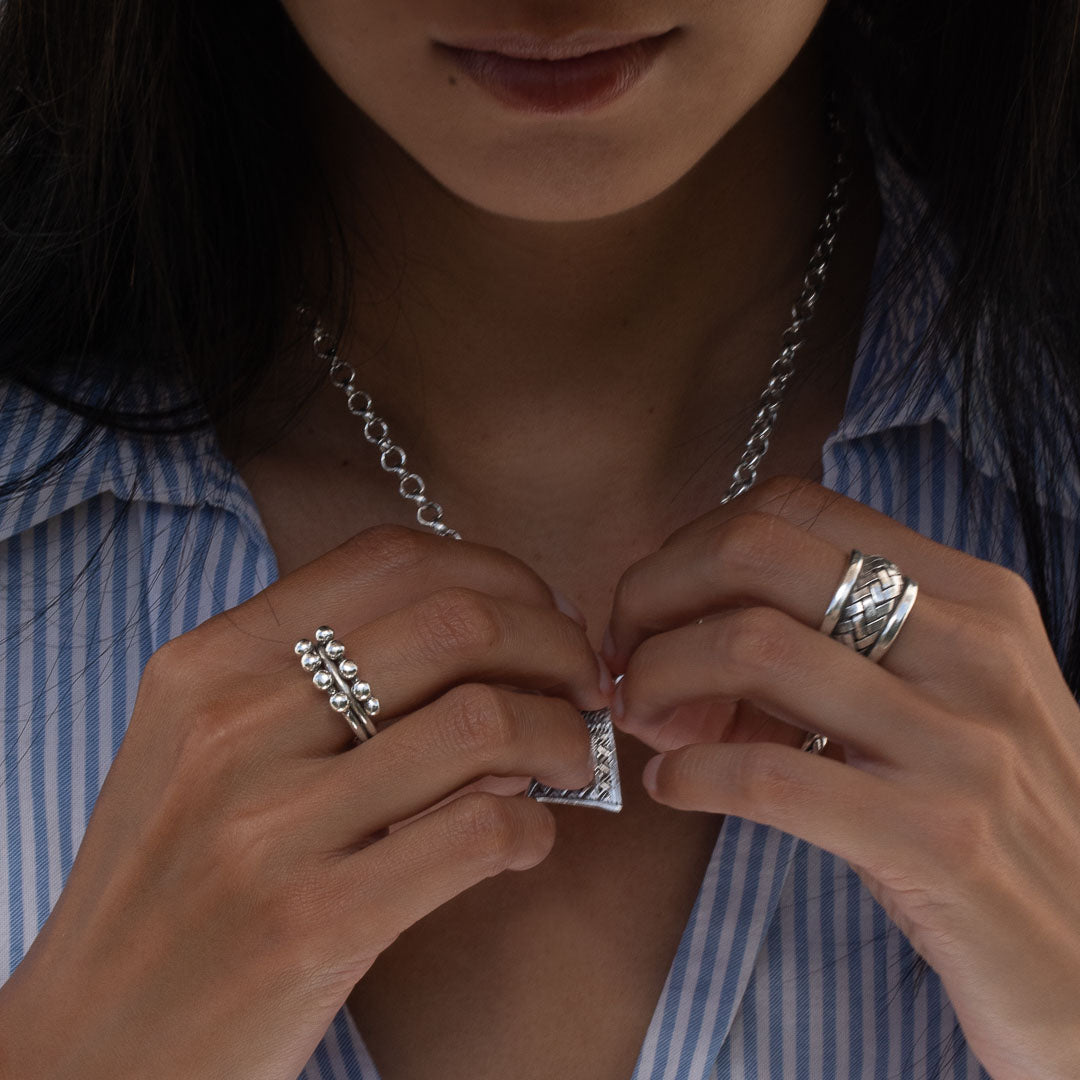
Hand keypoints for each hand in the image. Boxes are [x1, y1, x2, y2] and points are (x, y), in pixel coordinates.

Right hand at [0, 524, 609, 1079]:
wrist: (91, 1045)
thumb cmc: (169, 882)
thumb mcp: (201, 748)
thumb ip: (315, 680)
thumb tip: (482, 642)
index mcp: (209, 665)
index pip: (391, 559)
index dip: (499, 572)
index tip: (541, 613)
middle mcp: (234, 727)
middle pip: (456, 623)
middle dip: (556, 643)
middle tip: (584, 683)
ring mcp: (270, 825)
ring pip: (484, 721)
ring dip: (563, 735)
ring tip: (570, 762)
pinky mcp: (315, 923)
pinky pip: (480, 832)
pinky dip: (535, 827)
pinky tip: (525, 840)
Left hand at [602, 475, 1079, 1079]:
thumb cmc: (1000, 817)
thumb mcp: (943, 703)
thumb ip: (837, 649)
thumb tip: (685, 621)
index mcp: (972, 597)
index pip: (792, 510)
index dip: (692, 546)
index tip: (653, 606)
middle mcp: (973, 648)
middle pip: (756, 553)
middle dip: (655, 594)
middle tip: (624, 655)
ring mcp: (962, 743)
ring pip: (752, 646)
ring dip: (659, 680)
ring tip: (647, 724)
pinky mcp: (939, 841)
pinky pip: (769, 775)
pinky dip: (689, 773)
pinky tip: (672, 788)